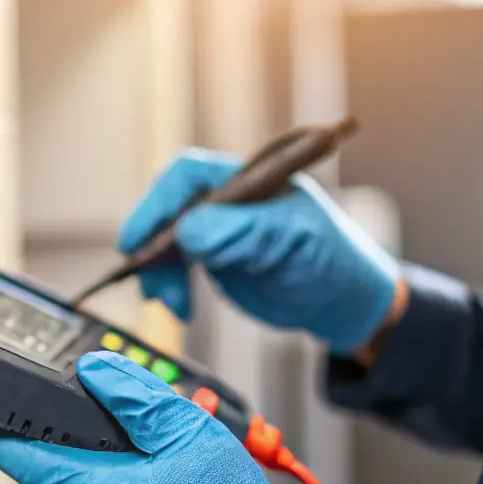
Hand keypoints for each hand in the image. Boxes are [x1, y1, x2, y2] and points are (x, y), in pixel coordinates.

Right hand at [118, 149, 400, 354]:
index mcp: (250, 180)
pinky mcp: (216, 258)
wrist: (344, 302)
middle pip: (171, 209)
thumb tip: (189, 230)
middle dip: (153, 245)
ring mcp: (220, 230)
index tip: (138, 238)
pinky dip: (172, 286)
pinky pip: (178, 266)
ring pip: (169, 242)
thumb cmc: (334, 262)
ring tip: (173, 304)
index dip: (158, 202)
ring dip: (161, 273)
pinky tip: (181, 308)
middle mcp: (230, 200)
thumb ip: (244, 233)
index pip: (190, 176)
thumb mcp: (294, 243)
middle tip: (147, 278)